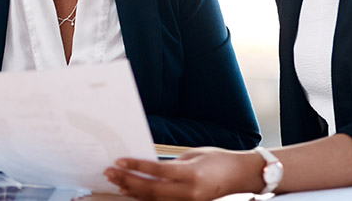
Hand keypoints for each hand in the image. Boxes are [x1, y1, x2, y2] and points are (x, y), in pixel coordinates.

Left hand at [102, 147, 265, 200]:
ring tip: (115, 181)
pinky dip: (144, 197)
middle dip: (127, 181)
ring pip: (153, 200)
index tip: (119, 161)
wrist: (241, 175)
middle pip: (151, 190)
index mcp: (191, 175)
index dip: (136, 166)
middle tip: (109, 172)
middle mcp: (189, 192)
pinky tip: (131, 191)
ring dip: (131, 191)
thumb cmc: (218, 160)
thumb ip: (170, 163)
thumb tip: (146, 165)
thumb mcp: (193, 155)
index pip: (157, 172)